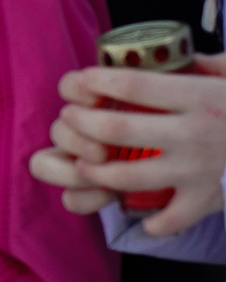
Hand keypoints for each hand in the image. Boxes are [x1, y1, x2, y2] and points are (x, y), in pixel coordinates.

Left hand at [30, 57, 225, 236]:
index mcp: (200, 97)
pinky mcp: (206, 199)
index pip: (131, 85)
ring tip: (85, 162)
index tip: (77, 80)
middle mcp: (193, 134)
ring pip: (123, 175)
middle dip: (79, 123)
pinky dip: (149, 222)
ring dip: (93, 170)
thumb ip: (211, 65)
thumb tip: (182, 59)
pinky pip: (166, 219)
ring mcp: (196, 170)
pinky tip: (140, 213)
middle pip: (114, 129)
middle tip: (69, 119)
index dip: (94, 81)